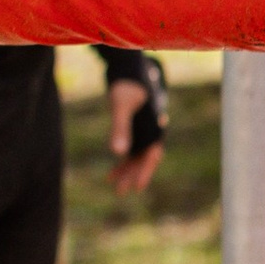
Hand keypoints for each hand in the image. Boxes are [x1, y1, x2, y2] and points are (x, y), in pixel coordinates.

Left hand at [106, 55, 168, 201]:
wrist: (127, 71)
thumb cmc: (126, 87)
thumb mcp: (120, 107)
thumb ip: (119, 129)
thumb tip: (116, 152)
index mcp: (152, 129)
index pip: (151, 155)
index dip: (144, 171)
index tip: (136, 187)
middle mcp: (150, 132)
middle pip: (144, 159)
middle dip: (133, 175)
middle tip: (121, 192)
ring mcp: (143, 131)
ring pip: (137, 156)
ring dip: (127, 170)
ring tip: (114, 185)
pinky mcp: (135, 129)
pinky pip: (131, 149)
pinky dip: (122, 160)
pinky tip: (112, 171)